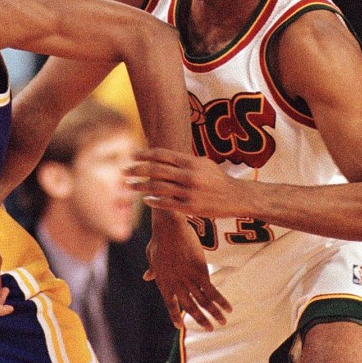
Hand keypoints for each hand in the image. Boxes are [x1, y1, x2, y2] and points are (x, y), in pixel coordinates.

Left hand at [127, 147, 245, 217]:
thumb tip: (158, 156)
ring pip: (158, 188)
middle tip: (124, 171)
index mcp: (192, 162)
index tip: (132, 156)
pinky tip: (146, 199)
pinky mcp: (190, 207)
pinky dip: (153, 200)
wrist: (237, 197)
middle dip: (137, 170)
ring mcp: (189, 192)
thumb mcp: (202, 163)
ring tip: (129, 186)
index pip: (162, 155)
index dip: (145, 154)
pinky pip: (166, 204)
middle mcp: (189, 175)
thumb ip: (182, 160)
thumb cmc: (216, 178)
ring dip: (140, 186)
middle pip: (156, 170)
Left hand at [146, 210, 230, 329]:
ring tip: (223, 322)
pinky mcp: (200, 271)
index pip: (170, 304)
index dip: (174, 316)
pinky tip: (228, 308)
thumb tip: (146, 277)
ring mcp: (188, 279)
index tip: (179, 326)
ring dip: (214, 314)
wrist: (169, 227)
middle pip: (190, 307)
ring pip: (203, 302)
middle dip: (200, 320)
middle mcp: (175, 284)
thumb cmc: (159, 239)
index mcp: (163, 282)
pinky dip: (221, 301)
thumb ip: (152, 270)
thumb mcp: (152, 256)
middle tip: (210, 329)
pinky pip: (212, 291)